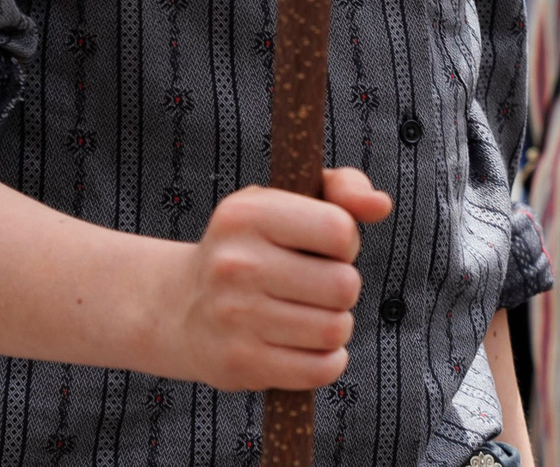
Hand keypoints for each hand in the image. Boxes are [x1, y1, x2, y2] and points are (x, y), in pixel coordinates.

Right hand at [153, 168, 393, 391]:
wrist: (180, 307)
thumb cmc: (252, 248)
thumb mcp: (286, 202)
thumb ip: (341, 189)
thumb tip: (379, 205)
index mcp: (249, 214)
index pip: (339, 230)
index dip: (345, 242)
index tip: (325, 249)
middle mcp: (237, 264)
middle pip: (344, 285)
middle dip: (343, 287)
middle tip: (318, 287)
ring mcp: (235, 316)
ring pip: (335, 329)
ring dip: (336, 325)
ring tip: (311, 315)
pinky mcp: (240, 363)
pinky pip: (319, 370)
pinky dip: (328, 361)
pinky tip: (310, 347)